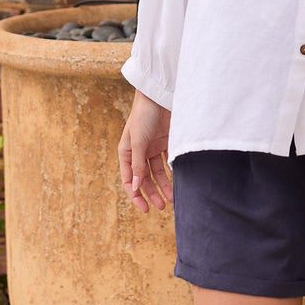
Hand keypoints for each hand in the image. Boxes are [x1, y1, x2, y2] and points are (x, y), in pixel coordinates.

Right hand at [118, 90, 172, 212]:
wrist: (159, 95)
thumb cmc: (144, 115)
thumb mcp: (139, 141)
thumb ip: (137, 164)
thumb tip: (135, 188)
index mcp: (126, 152)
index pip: (129, 179)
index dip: (135, 195)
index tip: (145, 209)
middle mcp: (138, 152)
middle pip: (144, 179)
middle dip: (151, 193)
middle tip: (161, 207)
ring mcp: (152, 148)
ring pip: (157, 173)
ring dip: (163, 186)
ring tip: (171, 199)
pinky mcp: (166, 142)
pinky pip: (168, 162)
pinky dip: (171, 173)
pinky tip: (178, 182)